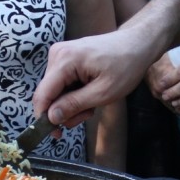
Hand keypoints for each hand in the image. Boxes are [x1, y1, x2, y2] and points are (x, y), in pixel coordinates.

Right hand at [34, 28, 156, 128]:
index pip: (42, 95)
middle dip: (65, 110)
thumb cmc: (126, 66)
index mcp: (64, 60)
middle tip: (89, 114)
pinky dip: (74, 94)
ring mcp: (60, 55)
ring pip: (54, 91)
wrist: (137, 44)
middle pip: (48, 94)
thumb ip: (74, 105)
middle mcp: (56, 54)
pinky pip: (61, 83)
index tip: (57, 135)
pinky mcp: (65, 58)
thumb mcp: (103, 92)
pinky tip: (89, 93)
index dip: (45, 118)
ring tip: (93, 103)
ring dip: (72, 103)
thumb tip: (50, 118)